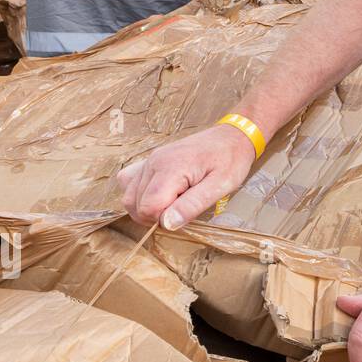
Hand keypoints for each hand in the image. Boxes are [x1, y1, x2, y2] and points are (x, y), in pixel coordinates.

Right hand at [117, 123, 256, 228]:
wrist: (232, 136)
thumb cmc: (231, 160)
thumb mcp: (220, 186)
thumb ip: (192, 205)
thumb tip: (166, 224)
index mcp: (170, 168)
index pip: (148, 207)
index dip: (163, 220)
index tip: (184, 214)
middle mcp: (154, 162)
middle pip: (134, 204)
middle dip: (155, 216)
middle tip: (181, 210)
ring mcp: (150, 160)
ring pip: (129, 196)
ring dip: (146, 207)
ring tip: (174, 203)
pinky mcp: (150, 160)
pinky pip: (129, 182)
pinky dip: (138, 194)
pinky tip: (161, 194)